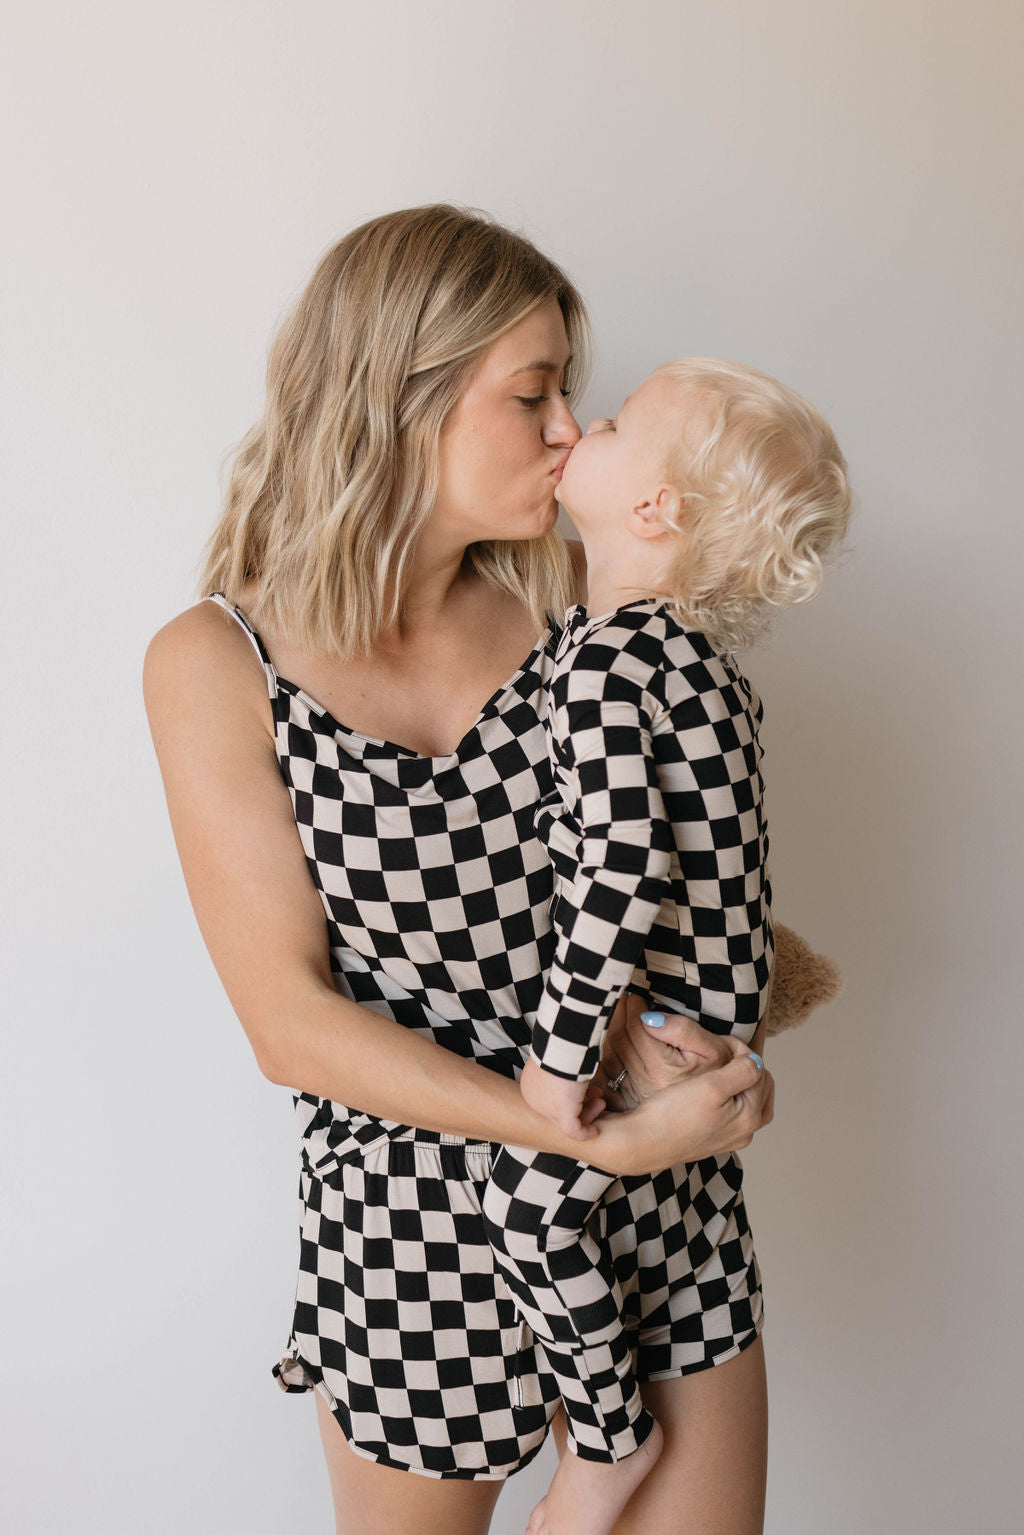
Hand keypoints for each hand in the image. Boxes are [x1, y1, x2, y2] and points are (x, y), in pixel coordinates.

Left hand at [519, 1054, 606, 1141]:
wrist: (562, 1048)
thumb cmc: (562, 1050)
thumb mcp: (559, 1063)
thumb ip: (562, 1076)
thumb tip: (574, 1080)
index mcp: (530, 1085)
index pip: (552, 1098)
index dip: (572, 1095)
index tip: (588, 1089)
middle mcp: (535, 1099)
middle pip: (560, 1109)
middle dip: (582, 1103)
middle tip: (598, 1096)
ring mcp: (546, 1109)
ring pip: (567, 1120)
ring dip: (587, 1113)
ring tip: (601, 1102)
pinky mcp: (561, 1115)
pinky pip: (574, 1131)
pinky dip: (585, 1133)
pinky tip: (595, 1132)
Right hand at [587, 1047, 774, 1177]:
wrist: (641, 1142)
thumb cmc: (673, 1114)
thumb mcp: (712, 1086)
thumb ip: (743, 1070)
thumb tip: (757, 1061)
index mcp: (750, 1117)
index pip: (761, 1072)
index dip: (743, 1051)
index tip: (720, 1042)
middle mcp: (744, 1132)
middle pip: (759, 1088)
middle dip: (746, 1066)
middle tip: (723, 1052)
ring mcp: (729, 1138)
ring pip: (748, 1101)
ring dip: (739, 1081)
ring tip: (721, 1067)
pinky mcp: (712, 1139)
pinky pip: (732, 1113)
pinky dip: (728, 1096)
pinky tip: (711, 1089)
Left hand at [601, 993, 740, 1109]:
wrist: (720, 1101)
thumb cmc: (718, 1070)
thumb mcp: (711, 1046)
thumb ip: (681, 1029)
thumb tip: (649, 1018)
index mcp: (663, 1070)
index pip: (636, 1028)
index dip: (632, 1006)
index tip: (634, 995)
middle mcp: (643, 1085)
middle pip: (618, 1039)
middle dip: (618, 1015)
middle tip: (622, 999)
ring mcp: (632, 1096)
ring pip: (607, 1054)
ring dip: (607, 1031)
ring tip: (616, 1014)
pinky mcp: (625, 1103)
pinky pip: (603, 1073)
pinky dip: (602, 1054)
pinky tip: (609, 1040)